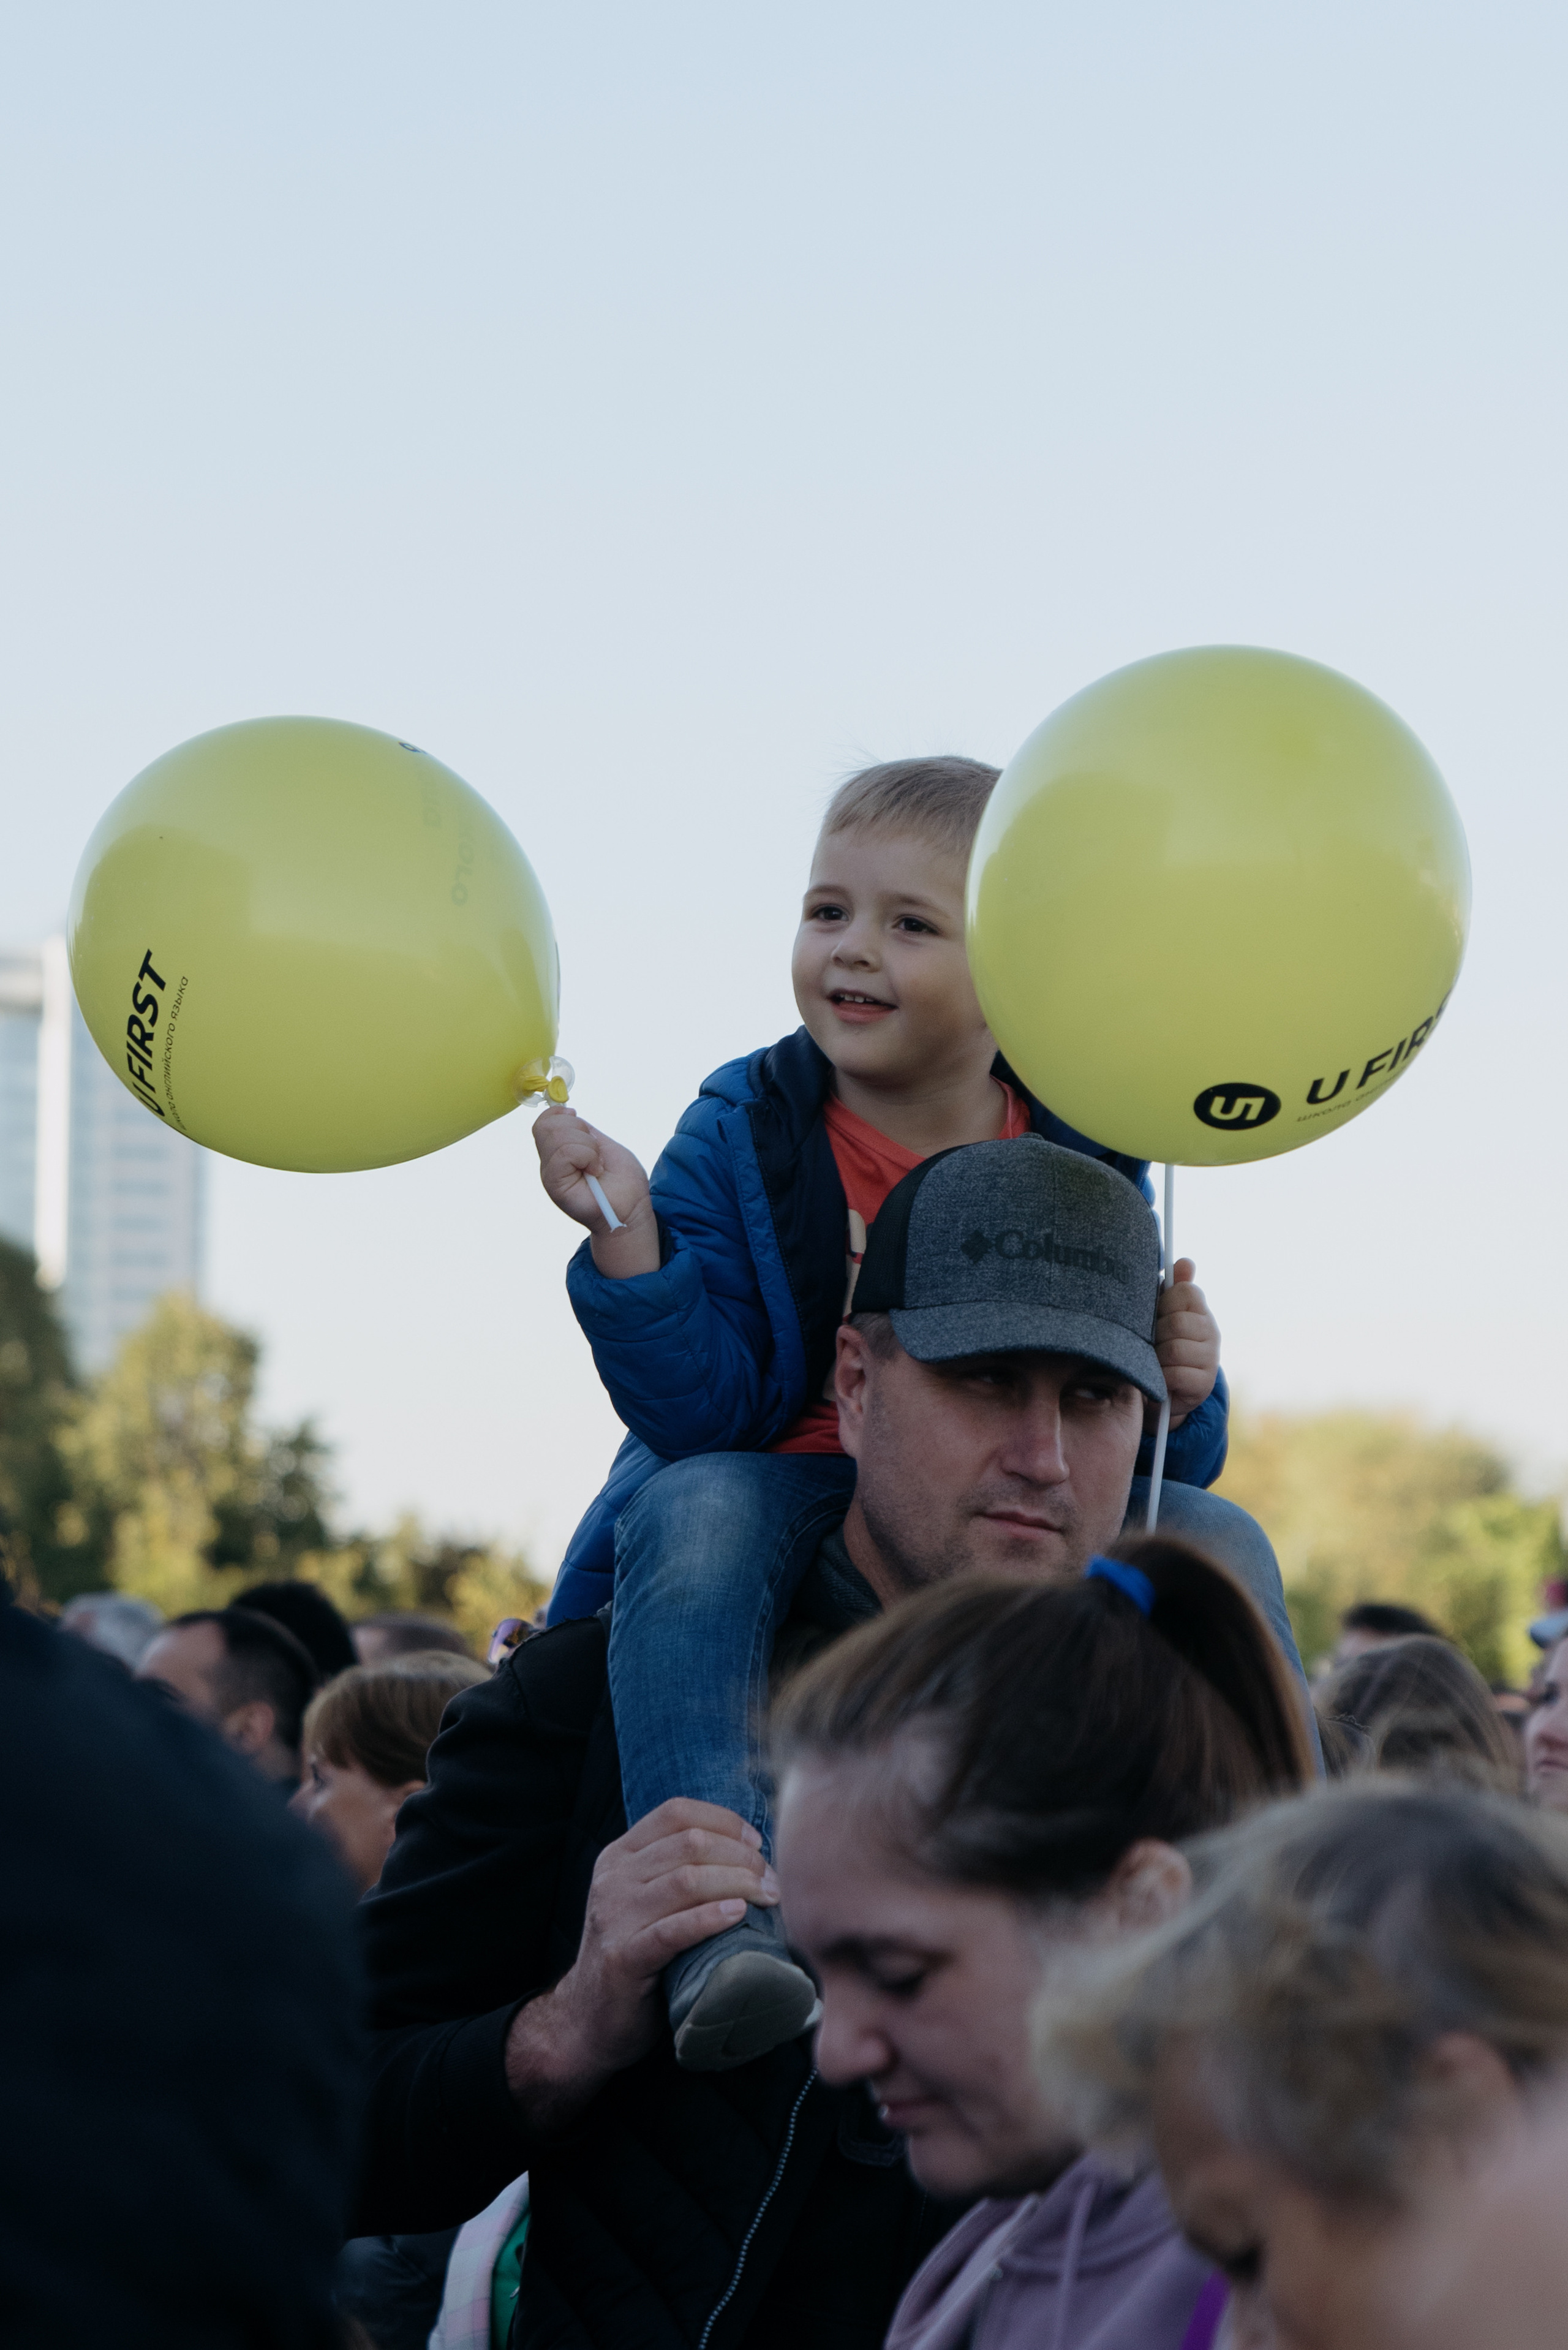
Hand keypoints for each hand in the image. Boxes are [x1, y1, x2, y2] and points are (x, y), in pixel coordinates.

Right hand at [503, 1800, 775, 2130]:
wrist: (589, 2019)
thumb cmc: (637, 1956)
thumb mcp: (648, 1902)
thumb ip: (678, 1872)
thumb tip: (751, 1852)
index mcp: (620, 1856)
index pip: (676, 1812)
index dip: (723, 1820)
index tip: (756, 1842)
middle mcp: (613, 1879)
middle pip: (689, 1843)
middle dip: (740, 1856)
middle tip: (770, 1880)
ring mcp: (614, 1917)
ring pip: (686, 1880)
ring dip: (737, 1882)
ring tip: (767, 1896)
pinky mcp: (623, 1958)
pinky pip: (673, 1930)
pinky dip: (711, 1917)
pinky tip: (739, 1914)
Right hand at [532, 1105, 659, 1276]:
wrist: (632, 1210)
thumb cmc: (623, 1182)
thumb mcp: (603, 1145)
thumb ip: (583, 1132)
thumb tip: (567, 1113)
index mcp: (559, 1153)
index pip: (543, 1122)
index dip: (561, 1115)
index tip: (586, 1129)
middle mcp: (549, 1164)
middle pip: (546, 1125)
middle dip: (579, 1130)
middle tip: (595, 1153)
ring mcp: (550, 1175)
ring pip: (557, 1136)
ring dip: (587, 1145)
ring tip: (597, 1165)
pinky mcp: (555, 1186)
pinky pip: (565, 1153)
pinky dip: (587, 1155)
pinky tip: (595, 1171)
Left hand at [1150, 1257, 1218, 1431]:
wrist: (1166, 1389)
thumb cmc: (1161, 1343)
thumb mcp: (1161, 1314)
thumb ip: (1171, 1288)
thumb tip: (1186, 1261)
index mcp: (1199, 1311)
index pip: (1186, 1292)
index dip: (1166, 1302)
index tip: (1158, 1314)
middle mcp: (1211, 1332)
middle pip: (1177, 1322)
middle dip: (1157, 1334)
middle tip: (1153, 1343)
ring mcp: (1210, 1358)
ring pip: (1174, 1350)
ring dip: (1157, 1357)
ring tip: (1154, 1361)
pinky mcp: (1204, 1384)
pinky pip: (1176, 1375)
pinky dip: (1162, 1378)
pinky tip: (1160, 1378)